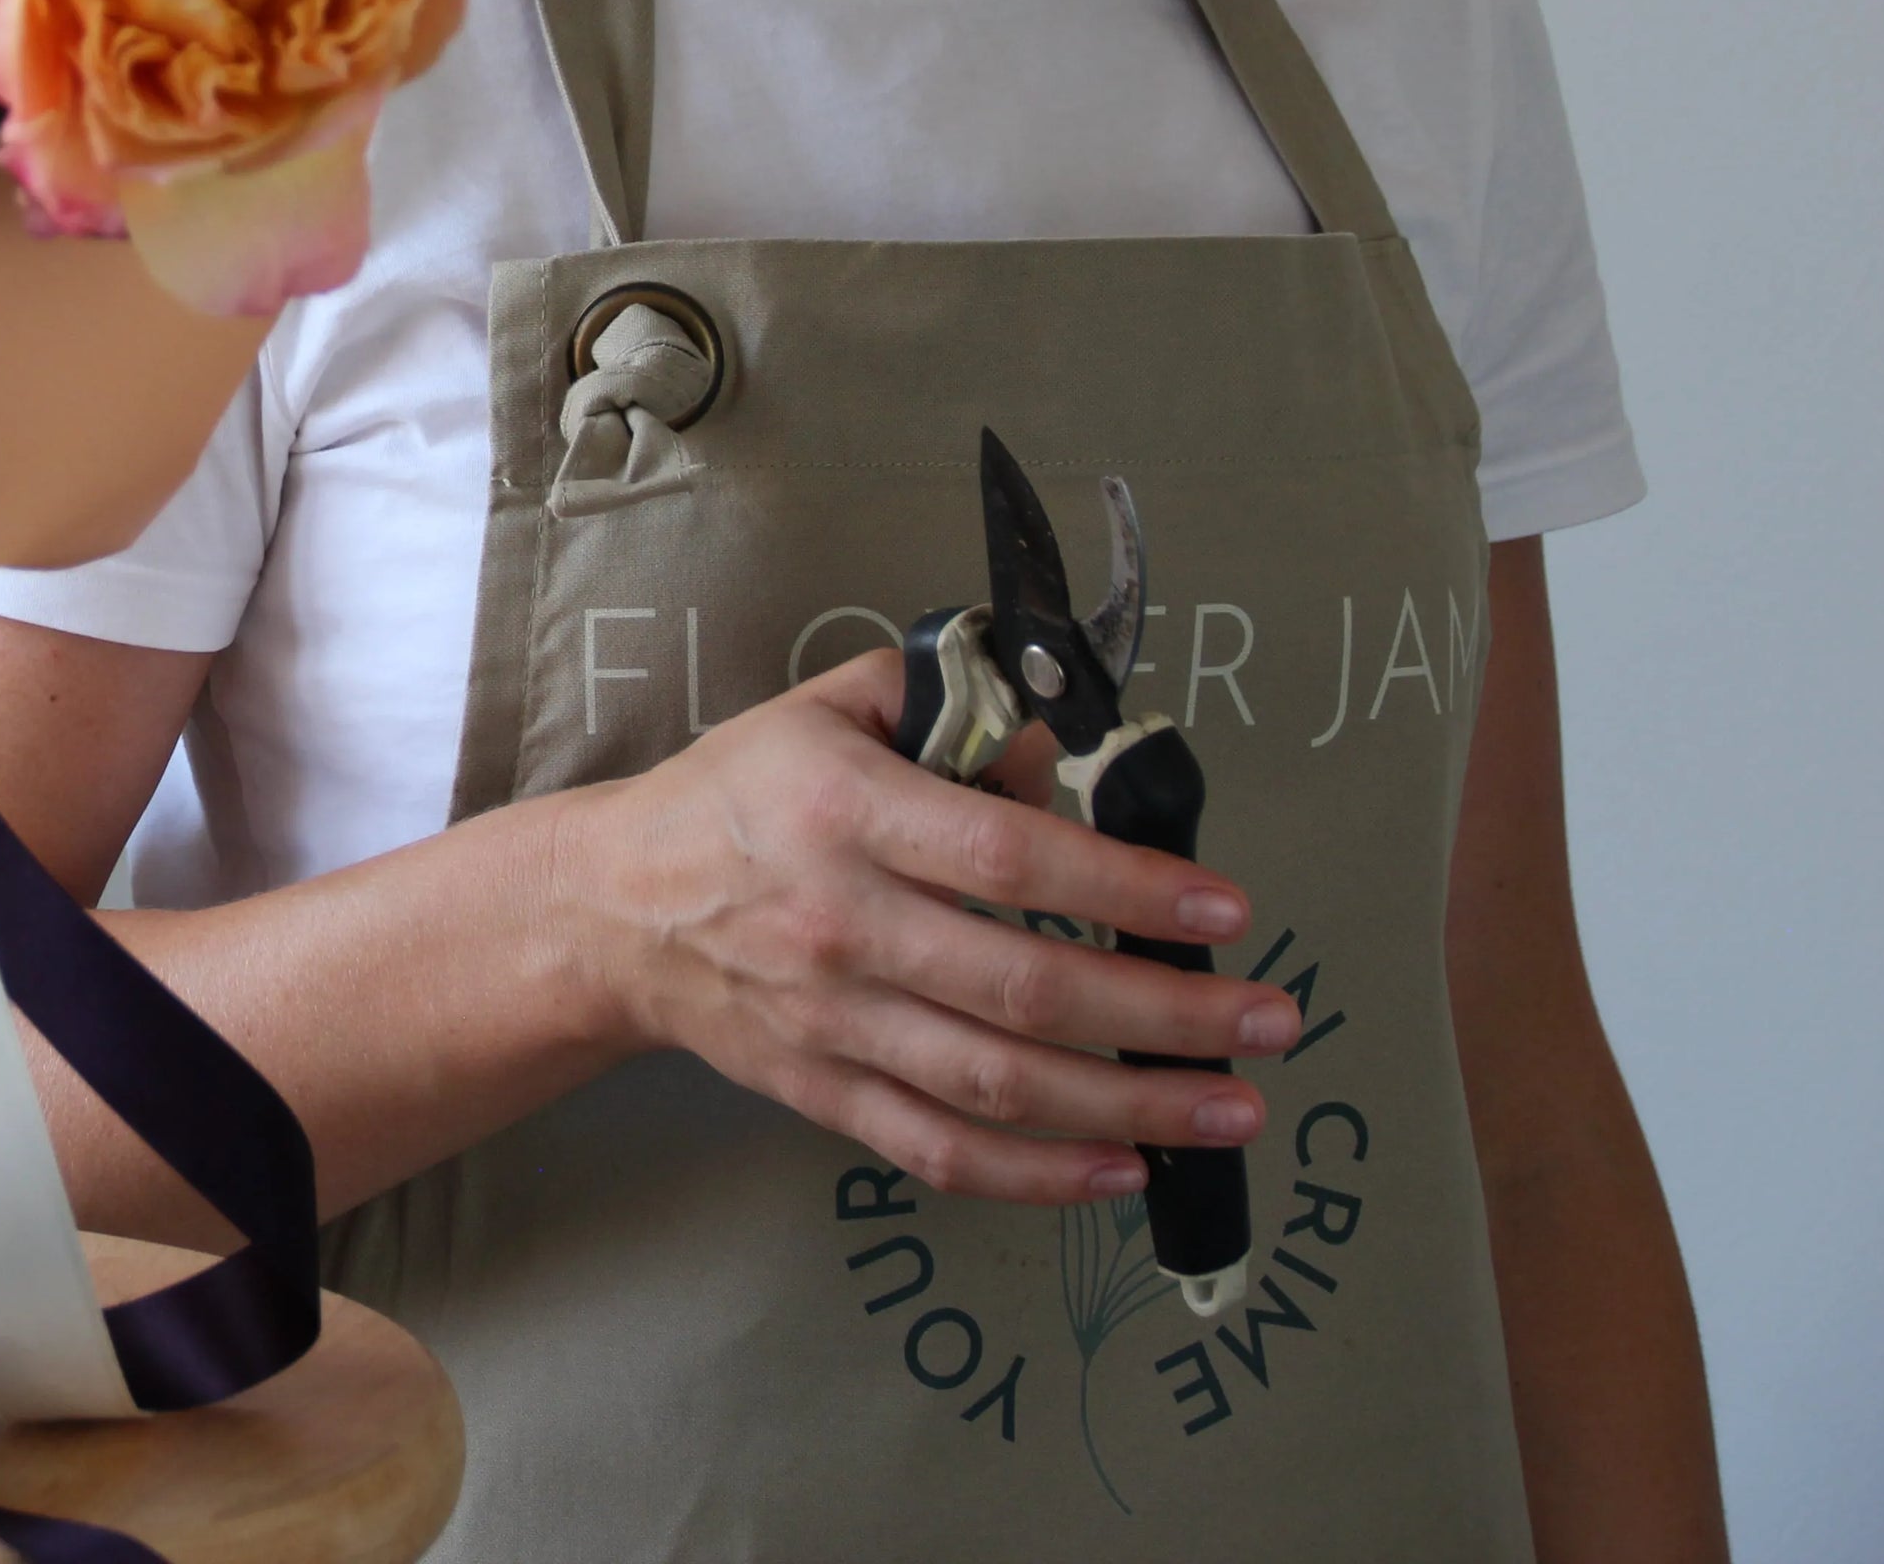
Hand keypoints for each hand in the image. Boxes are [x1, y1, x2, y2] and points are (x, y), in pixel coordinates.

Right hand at [560, 650, 1301, 1204]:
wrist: (613, 908)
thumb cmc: (737, 796)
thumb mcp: (829, 711)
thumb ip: (946, 707)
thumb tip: (1060, 747)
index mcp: (846, 811)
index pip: (1006, 856)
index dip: (1123, 886)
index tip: (1223, 909)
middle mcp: (839, 921)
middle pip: (1023, 985)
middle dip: (1164, 1012)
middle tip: (1270, 1022)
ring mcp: (829, 1019)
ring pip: (995, 1084)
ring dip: (1129, 1104)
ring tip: (1232, 1108)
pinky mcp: (820, 1090)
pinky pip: (937, 1150)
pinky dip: (1034, 1175)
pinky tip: (1122, 1171)